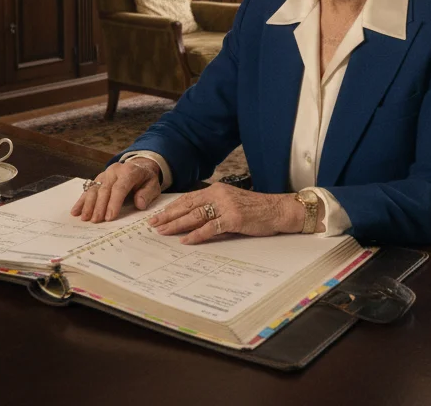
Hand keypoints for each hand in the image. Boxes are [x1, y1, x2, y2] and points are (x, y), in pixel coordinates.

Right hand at [71, 159, 161, 222]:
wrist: (139, 166)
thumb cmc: (146, 179)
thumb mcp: (153, 185)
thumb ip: (147, 194)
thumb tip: (140, 204)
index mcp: (129, 171)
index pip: (120, 187)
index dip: (114, 203)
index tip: (110, 217)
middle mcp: (114, 171)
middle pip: (104, 189)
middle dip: (99, 206)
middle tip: (96, 221)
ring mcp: (104, 174)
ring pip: (94, 189)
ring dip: (88, 204)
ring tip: (85, 218)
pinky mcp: (98, 179)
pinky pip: (88, 189)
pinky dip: (81, 201)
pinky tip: (76, 211)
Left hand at [147, 183, 299, 244]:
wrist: (277, 210)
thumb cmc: (255, 209)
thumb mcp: (231, 203)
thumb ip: (213, 208)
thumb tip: (192, 219)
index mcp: (216, 190)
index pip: (188, 198)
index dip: (172, 207)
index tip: (158, 215)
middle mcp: (219, 195)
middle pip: (187, 206)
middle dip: (168, 216)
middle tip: (153, 224)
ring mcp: (226, 206)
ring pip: (195, 216)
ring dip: (177, 225)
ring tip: (163, 232)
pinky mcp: (233, 219)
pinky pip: (210, 228)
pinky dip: (196, 235)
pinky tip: (186, 240)